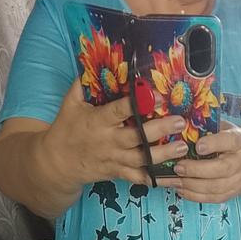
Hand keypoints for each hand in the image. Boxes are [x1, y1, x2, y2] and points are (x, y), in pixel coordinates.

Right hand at [43, 78, 189, 187]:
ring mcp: (115, 159)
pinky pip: (139, 178)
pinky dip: (156, 179)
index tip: (157, 97)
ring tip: (182, 147)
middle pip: (137, 138)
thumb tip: (91, 60)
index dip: (138, 104)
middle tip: (179, 122)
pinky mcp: (118, 172)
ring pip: (142, 160)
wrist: (58, 163)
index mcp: (99, 121)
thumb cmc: (66, 129)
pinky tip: (173, 178)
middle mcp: (109, 141)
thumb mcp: (70, 103)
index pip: (119, 111)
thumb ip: (82, 83)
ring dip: (164, 154)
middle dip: (159, 130)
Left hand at [171, 121, 240, 202]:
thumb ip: (205, 129)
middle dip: (197, 170)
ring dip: (191, 185)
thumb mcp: (220, 128)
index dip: (213, 144)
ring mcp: (237, 181)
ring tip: (174, 180)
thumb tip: (180, 129)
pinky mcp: (230, 194)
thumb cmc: (225, 141)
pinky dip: (193, 195)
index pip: (229, 141)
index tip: (197, 146)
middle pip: (222, 169)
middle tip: (178, 167)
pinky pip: (211, 198)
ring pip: (214, 187)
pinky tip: (181, 189)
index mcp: (239, 141)